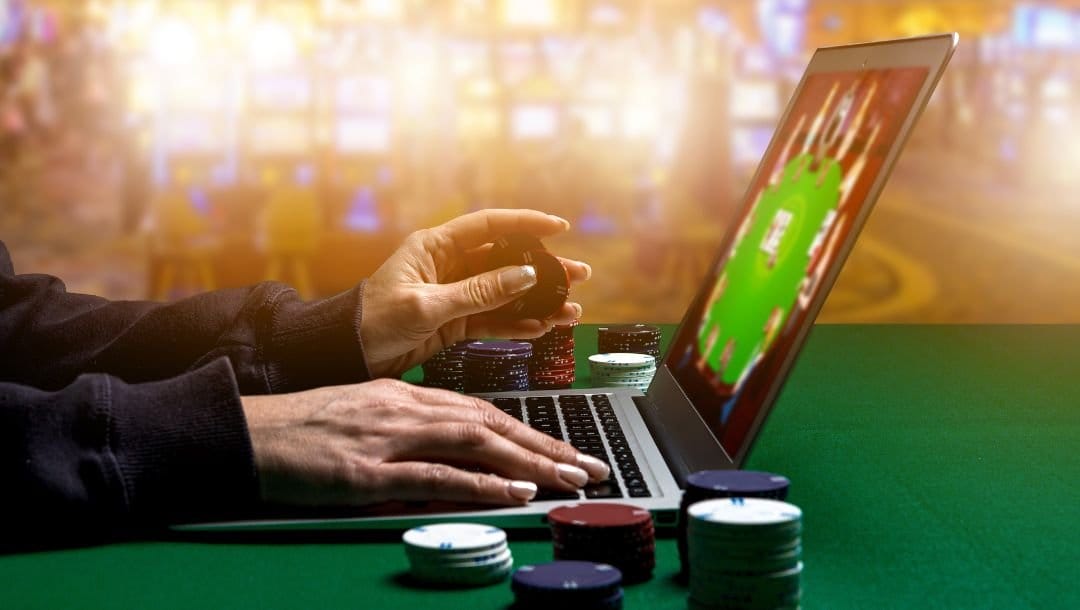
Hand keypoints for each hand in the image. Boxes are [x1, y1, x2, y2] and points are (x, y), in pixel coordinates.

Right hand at [242, 379, 609, 505]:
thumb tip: (451, 457)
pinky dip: (481, 483)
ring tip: (569, 479)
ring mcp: (387, 439)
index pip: (482, 412)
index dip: (529, 431)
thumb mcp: (363, 418)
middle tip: (590, 468)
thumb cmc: (300, 431)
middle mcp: (405, 409)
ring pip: (476, 443)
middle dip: (548, 445)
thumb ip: (408, 432)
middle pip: (492, 423)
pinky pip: (435, 476)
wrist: (243, 433)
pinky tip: (514, 491)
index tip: (564, 450)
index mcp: (405, 397)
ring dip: (530, 462)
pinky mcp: (366, 472)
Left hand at [360, 209, 590, 377]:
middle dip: (544, 269)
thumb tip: (524, 276)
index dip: (526, 224)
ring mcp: (455, 296)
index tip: (559, 228)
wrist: (346, 354)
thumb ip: (478, 292)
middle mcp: (449, 267)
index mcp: (436, 248)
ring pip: (507, 294)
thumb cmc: (373, 320)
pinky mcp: (455, 323)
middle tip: (578, 275)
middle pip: (507, 261)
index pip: (490, 227)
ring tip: (570, 310)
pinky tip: (542, 329)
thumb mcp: (427, 305)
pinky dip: (518, 326)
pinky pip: (494, 321)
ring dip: (538, 302)